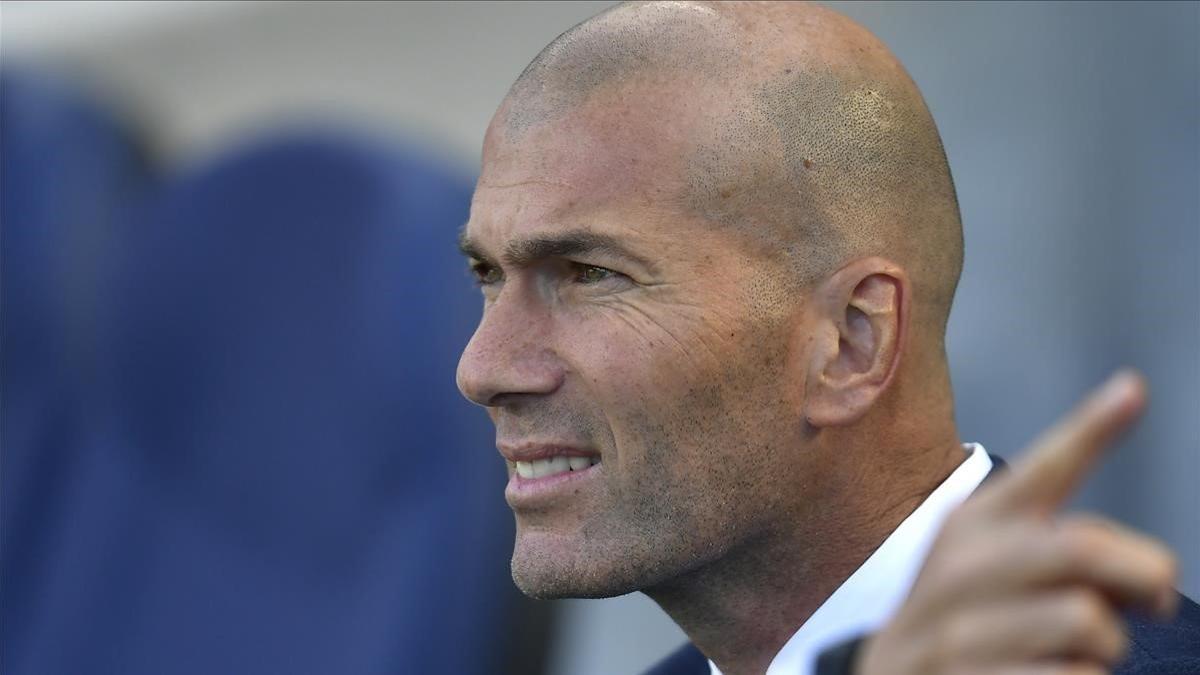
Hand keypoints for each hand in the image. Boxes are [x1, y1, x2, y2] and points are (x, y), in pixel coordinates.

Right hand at [856, 370, 1178, 674]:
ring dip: (1104, 649)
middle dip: (1142, 575)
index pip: (1040, 469)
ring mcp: (957, 629)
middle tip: (1151, 601)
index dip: (1089, 429)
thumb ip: (1061, 552)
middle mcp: (959, 567)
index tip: (1131, 388)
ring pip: (1087, 622)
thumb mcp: (993, 569)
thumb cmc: (966, 622)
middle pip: (1083, 547)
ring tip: (1069, 654)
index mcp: (972, 524)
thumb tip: (1154, 575)